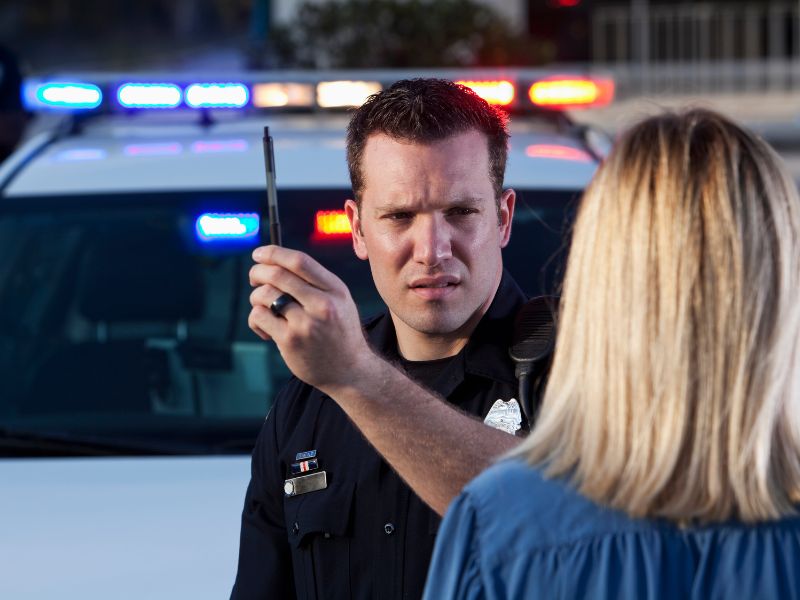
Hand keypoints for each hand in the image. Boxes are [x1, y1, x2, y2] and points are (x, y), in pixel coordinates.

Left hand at [248, 245, 375, 390]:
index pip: (299, 261)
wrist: (349, 370)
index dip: (274, 253)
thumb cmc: (339, 332)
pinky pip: (259, 317)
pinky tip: (265, 329)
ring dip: (256, 298)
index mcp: (335, 289)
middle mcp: (322, 304)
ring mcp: (306, 323)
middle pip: (277, 274)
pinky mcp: (290, 341)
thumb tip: (275, 262)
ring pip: (265, 295)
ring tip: (263, 309)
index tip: (259, 253)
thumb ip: (315, 282)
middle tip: (254, 278)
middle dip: (257, 272)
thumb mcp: (339, 301)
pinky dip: (256, 319)